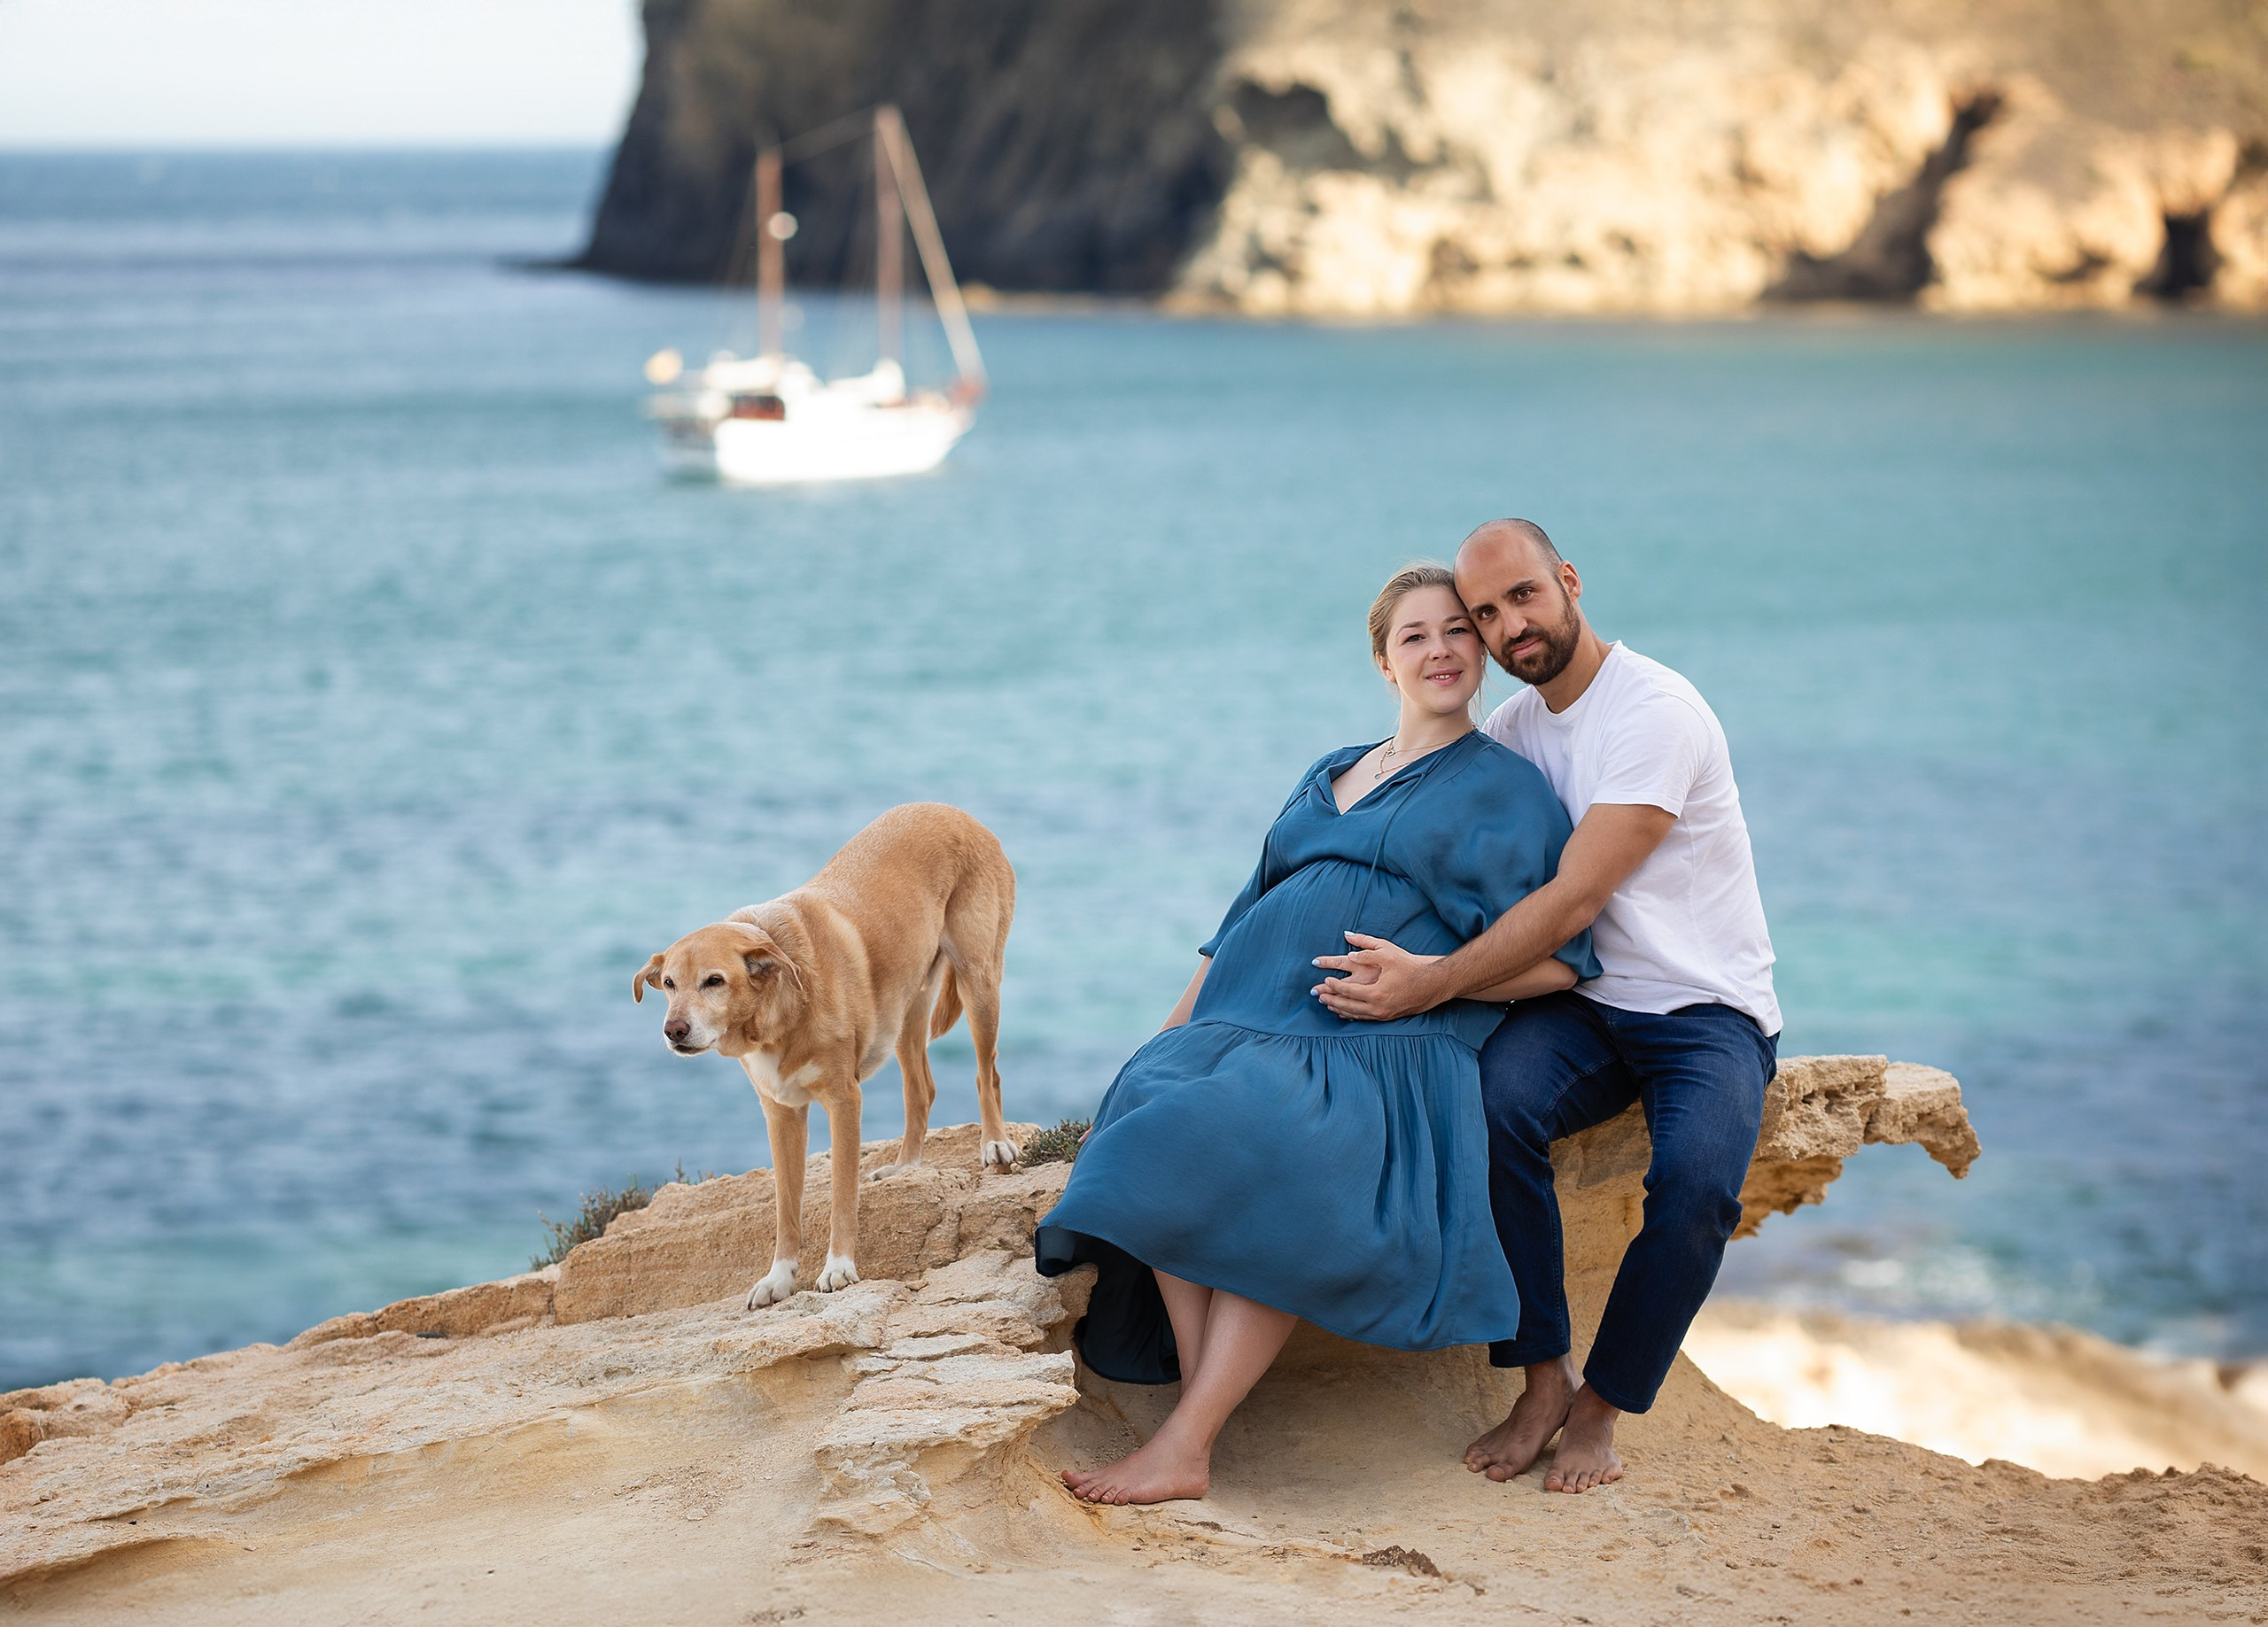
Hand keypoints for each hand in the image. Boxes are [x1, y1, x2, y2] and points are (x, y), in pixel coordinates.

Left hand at [1311, 932, 1444, 1021]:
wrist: (1433, 983)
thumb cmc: (1410, 966)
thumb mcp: (1388, 953)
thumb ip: (1366, 949)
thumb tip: (1347, 945)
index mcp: (1375, 992)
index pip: (1347, 991)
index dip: (1333, 986)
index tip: (1324, 980)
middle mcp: (1377, 1007)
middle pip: (1346, 1006)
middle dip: (1330, 1000)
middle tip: (1317, 995)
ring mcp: (1382, 1014)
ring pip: (1354, 1015)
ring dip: (1339, 1009)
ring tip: (1326, 1003)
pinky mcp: (1387, 1017)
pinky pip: (1363, 1018)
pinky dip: (1351, 1015)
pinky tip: (1344, 1012)